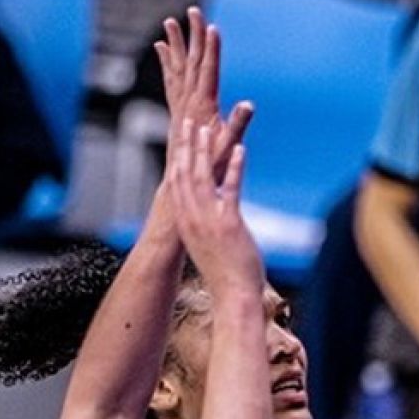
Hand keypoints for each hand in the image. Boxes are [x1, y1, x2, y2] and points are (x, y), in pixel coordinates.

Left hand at [155, 7, 253, 182]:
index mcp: (203, 106)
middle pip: (192, 61)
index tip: (213, 28)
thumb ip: (238, 124)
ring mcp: (180, 103)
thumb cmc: (208, 165)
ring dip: (176, 43)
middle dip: (194, 35)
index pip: (209, 70)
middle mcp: (189, 100)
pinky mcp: (176, 108)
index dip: (212, 49)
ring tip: (170, 22)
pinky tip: (162, 48)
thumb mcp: (228, 146)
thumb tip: (249, 104)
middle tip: (192, 11)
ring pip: (178, 66)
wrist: (182, 179)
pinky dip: (167, 61)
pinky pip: (170, 78)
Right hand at [167, 118, 260, 292]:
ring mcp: (208, 220)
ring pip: (203, 176)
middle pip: (185, 174)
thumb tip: (214, 221)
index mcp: (187, 223)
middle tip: (188, 120)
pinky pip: (230, 188)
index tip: (179, 139)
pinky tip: (241, 148)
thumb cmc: (226, 276)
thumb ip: (209, 229)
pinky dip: (235, 167)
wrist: (233, 297)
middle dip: (187, 145)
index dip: (178, 158)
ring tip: (210, 126)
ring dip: (207, 149)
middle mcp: (193, 218)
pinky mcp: (228, 223)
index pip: (177, 183)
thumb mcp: (211, 247)